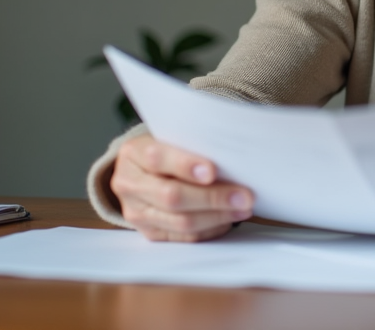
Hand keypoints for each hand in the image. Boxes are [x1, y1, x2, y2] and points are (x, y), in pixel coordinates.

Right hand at [111, 134, 253, 241]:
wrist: (141, 170)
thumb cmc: (167, 149)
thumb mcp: (172, 137)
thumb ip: (193, 145)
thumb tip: (233, 160)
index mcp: (133, 153)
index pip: (157, 158)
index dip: (185, 165)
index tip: (213, 171)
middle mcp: (129, 184)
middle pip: (171, 196)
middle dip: (213, 197)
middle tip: (244, 195)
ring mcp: (136, 212)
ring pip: (180, 221)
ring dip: (217, 216)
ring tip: (243, 208)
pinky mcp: (148, 232)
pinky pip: (183, 236)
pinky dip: (210, 228)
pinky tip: (227, 219)